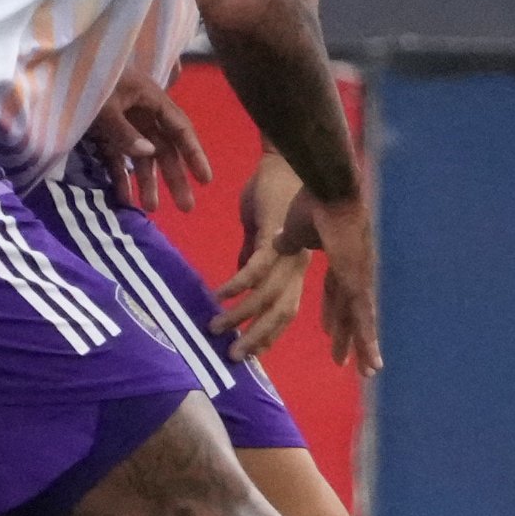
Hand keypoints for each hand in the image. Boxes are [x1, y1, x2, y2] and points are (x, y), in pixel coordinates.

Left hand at [91, 70, 210, 213]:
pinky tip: (124, 198)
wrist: (49, 73)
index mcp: (149, 98)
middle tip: (186, 208)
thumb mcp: (103, 104)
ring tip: (150, 209)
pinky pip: (116, 159)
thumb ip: (124, 130)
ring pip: (141, 157)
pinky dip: (120, 177)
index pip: (179, 129)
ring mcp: (123, 125)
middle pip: (164, 148)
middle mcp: (141, 113)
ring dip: (147, 182)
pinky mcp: (103, 135)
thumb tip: (149, 153)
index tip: (205, 179)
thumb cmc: (82, 79)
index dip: (194, 153)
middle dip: (175, 178)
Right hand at [214, 160, 317, 358]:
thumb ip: (252, 257)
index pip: (287, 310)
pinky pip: (257, 266)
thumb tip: (240, 281)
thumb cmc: (271, 193)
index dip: (271, 333)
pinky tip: (219, 294)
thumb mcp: (261, 233)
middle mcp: (298, 263)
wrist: (281, 159)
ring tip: (215, 327)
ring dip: (241, 315)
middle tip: (233, 356)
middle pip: (282, 312)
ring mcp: (290, 249)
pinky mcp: (276, 233)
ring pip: (267, 295)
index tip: (251, 354)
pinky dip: (238, 284)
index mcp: (297, 266)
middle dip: (259, 337)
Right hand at [302, 190, 380, 374]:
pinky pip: (361, 312)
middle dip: (352, 336)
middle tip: (359, 363)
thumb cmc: (309, 200)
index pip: (338, 292)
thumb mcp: (295, 227)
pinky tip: (369, 355)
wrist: (327, 186)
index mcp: (340, 257)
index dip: (334, 313)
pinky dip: (366, 335)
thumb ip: (288, 240)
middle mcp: (354, 268)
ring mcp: (358, 273)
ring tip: (368, 371)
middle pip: (353, 310)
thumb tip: (277, 241)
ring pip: (362, 317)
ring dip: (363, 345)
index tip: (329, 330)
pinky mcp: (356, 276)